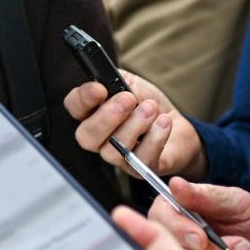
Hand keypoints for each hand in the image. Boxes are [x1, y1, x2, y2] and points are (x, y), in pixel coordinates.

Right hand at [63, 71, 206, 179]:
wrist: (175, 122)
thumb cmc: (148, 103)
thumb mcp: (131, 82)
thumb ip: (115, 80)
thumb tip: (106, 82)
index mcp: (91, 112)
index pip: (74, 106)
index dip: (83, 98)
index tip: (100, 89)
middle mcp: (99, 138)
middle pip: (86, 136)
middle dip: (107, 117)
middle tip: (128, 99)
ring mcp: (117, 156)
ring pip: (112, 151)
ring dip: (135, 125)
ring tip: (151, 108)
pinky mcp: (139, 169)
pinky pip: (140, 160)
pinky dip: (155, 137)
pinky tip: (163, 122)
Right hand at [111, 206, 249, 249]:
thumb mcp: (238, 202)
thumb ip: (206, 195)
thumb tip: (175, 184)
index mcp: (185, 211)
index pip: (163, 215)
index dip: (176, 227)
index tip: (200, 237)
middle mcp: (186, 236)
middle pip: (171, 243)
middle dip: (208, 249)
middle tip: (235, 247)